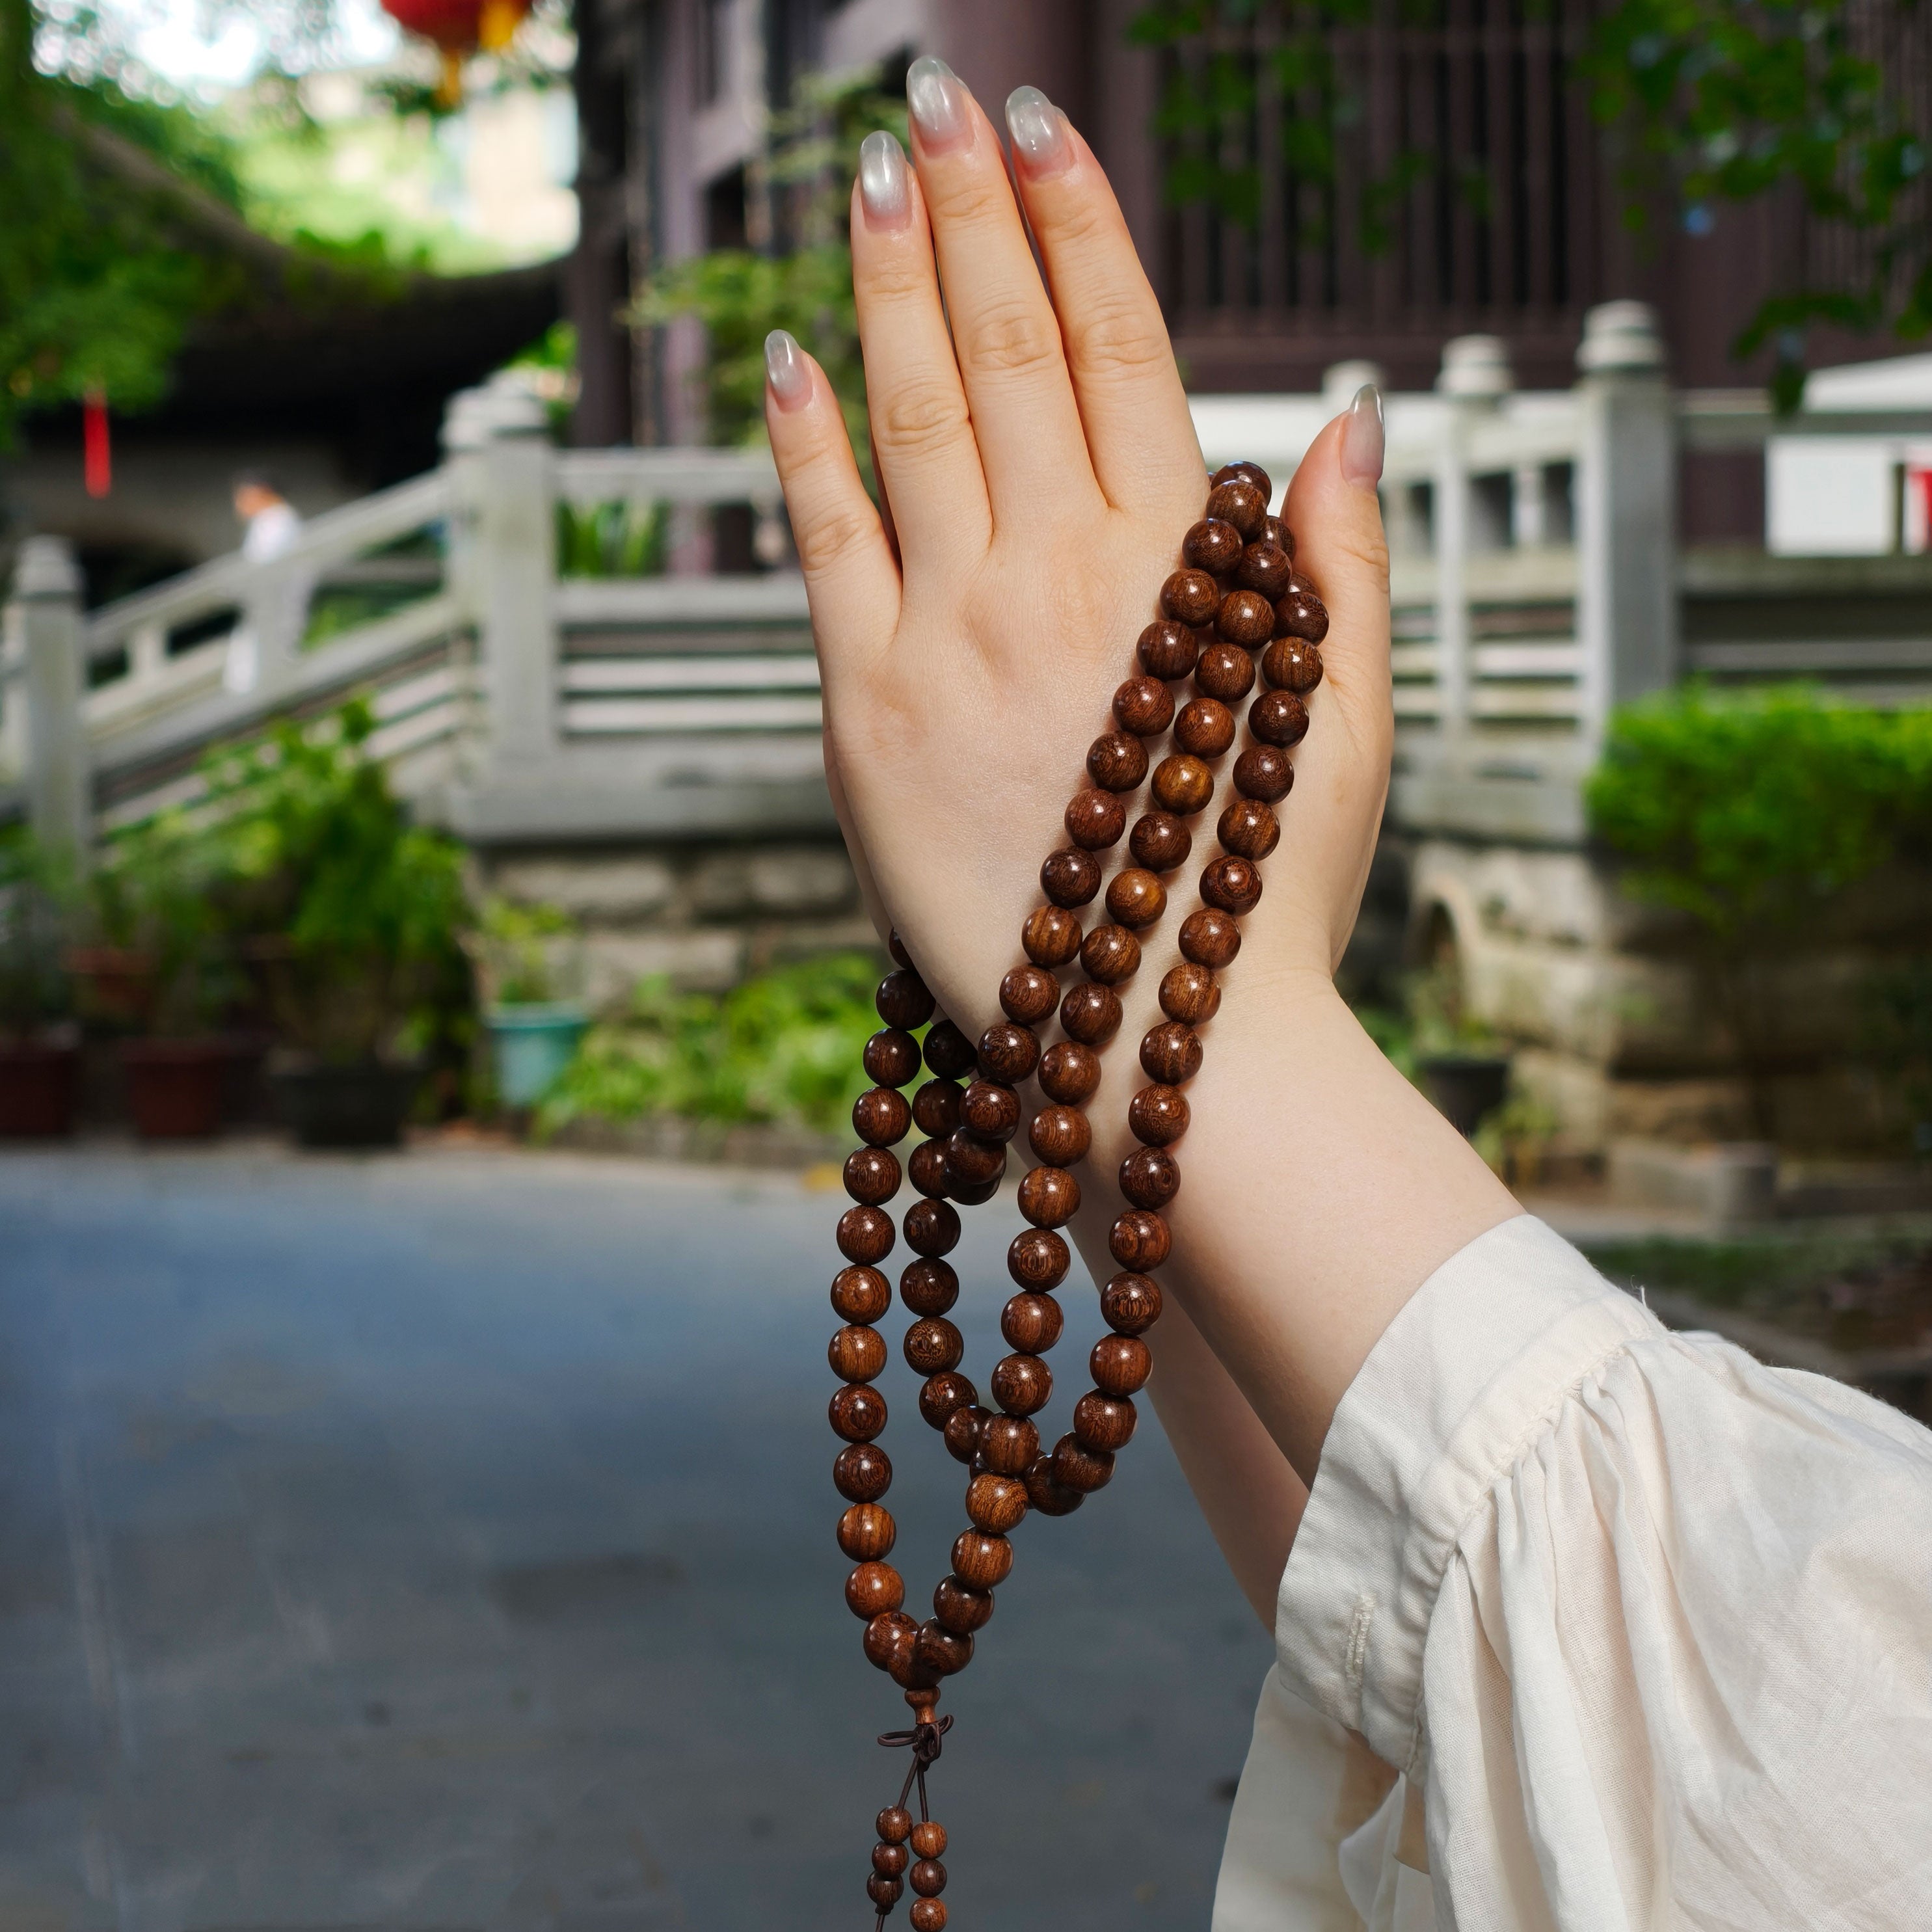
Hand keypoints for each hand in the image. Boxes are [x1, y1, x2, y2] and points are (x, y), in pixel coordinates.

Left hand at [763, 63, 1392, 1036]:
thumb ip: (1341, 562)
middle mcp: (1066, 583)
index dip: (1079, 227)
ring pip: (917, 425)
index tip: (1043, 128)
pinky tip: (787, 356)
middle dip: (970, 212)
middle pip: (1011, 357)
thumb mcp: (1347, 724)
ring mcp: (958, 643)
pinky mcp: (869, 718)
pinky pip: (827, 553)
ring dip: (890, 285)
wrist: (1162, 1052)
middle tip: (936, 96)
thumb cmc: (1260, 896)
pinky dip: (803, 449)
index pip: (1124, 353)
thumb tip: (1344, 415)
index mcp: (1180, 577)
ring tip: (868, 172)